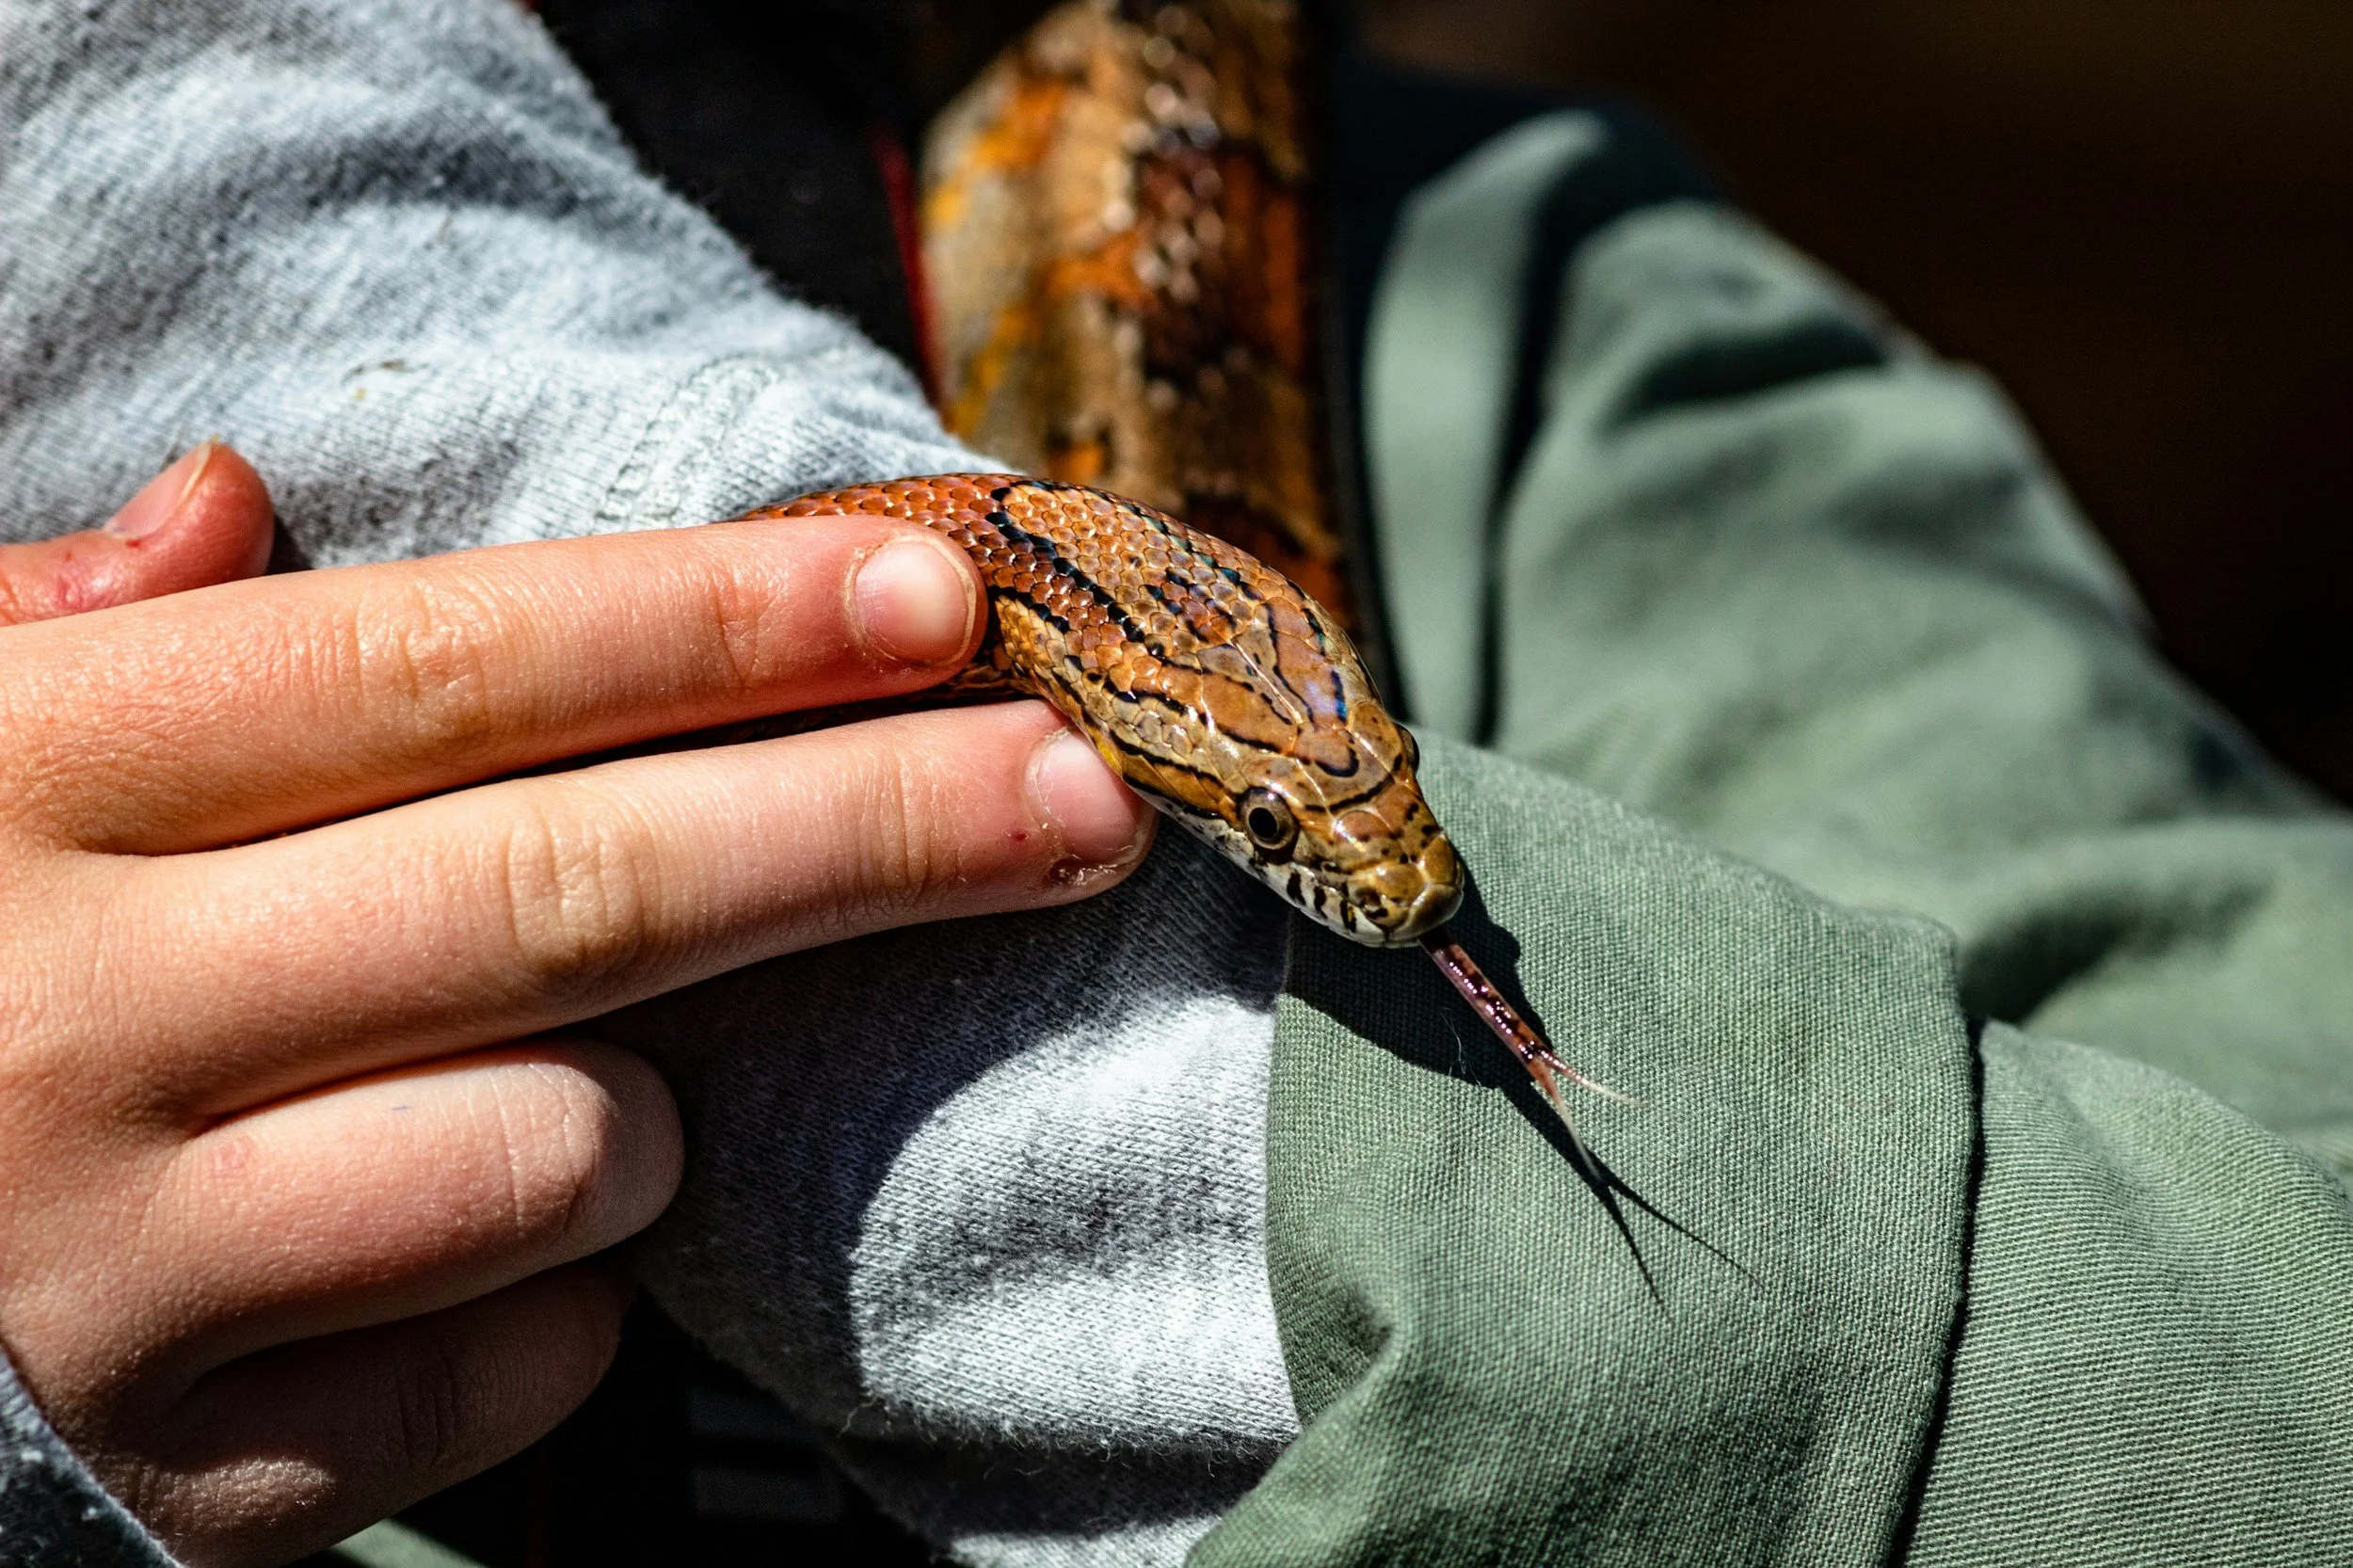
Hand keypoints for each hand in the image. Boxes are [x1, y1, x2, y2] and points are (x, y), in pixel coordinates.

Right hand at [0, 447, 1152, 1565]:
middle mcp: (51, 1029)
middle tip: (1088, 790)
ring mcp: (110, 1277)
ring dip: (664, 1102)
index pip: (435, 670)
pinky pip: (519, 1371)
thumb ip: (86, 633)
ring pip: (568, 1152)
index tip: (939, 596)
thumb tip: (234, 506)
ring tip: (604, 1072)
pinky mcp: (184, 1470)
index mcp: (14, 785)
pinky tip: (487, 1239)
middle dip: (875, 829)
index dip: (715, 626)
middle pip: (573, 895)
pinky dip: (569, 1297)